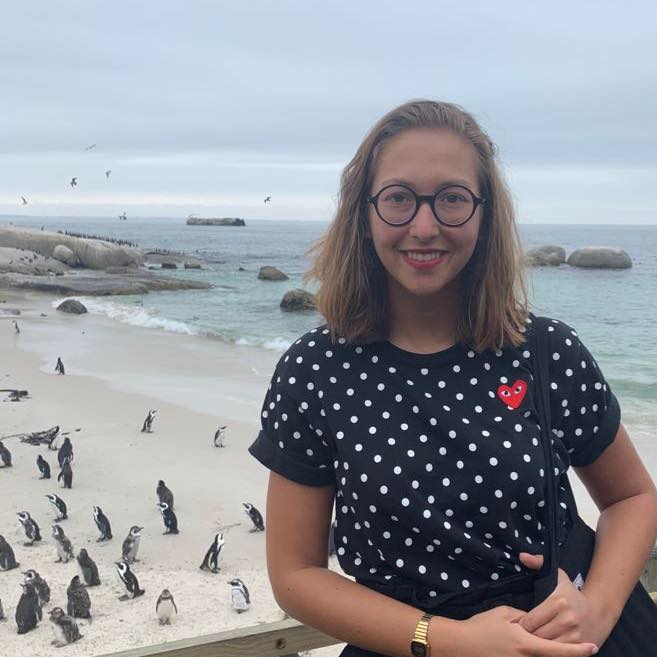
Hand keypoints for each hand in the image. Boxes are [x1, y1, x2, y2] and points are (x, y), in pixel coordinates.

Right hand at [449, 605, 598, 656]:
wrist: (461, 644)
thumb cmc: (482, 626)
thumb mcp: (504, 614)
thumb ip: (524, 618)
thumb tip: (534, 620)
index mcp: (526, 644)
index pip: (558, 650)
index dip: (578, 651)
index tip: (592, 648)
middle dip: (568, 654)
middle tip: (582, 648)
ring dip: (553, 654)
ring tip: (562, 647)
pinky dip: (537, 656)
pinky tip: (539, 651)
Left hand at [518, 552, 611, 647]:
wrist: (600, 610)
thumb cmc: (573, 594)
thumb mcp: (558, 576)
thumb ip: (538, 563)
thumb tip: (522, 557)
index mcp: (558, 601)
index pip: (530, 619)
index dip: (520, 624)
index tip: (517, 624)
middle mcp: (567, 619)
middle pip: (537, 635)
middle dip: (527, 636)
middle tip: (520, 635)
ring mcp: (575, 636)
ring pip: (547, 646)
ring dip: (538, 645)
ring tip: (531, 641)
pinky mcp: (581, 648)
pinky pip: (559, 653)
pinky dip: (550, 651)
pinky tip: (545, 647)